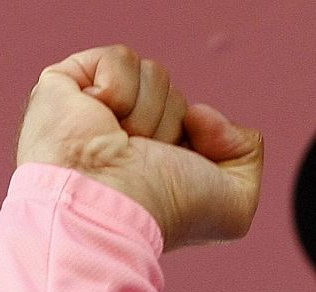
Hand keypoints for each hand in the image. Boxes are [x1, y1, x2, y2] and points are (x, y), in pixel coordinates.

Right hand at [16, 45, 263, 249]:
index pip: (198, 121)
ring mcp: (96, 108)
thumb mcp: (236, 205)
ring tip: (123, 144)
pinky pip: (120, 58)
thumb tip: (201, 113)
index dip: (206, 139)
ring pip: (154, 73)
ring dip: (148, 113)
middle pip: (177, 96)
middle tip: (146, 159)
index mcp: (160, 161)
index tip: (185, 168)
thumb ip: (247, 154)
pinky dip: (119, 89)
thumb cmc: (165, 210)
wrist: (110, 203)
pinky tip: (102, 120)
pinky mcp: (67, 83)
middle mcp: (128, 134)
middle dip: (172, 126)